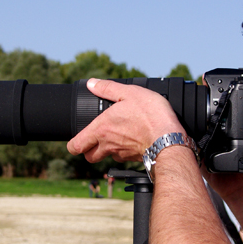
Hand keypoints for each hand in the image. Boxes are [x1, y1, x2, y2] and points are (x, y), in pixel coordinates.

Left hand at [67, 79, 183, 162]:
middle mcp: (108, 145)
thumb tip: (92, 84)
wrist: (169, 138)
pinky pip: (122, 157)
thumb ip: (108, 88)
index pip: (76, 146)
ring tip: (117, 135)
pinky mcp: (133, 159)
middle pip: (89, 156)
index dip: (73, 145)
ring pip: (106, 157)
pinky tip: (132, 139)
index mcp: (101, 129)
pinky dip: (123, 150)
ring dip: (106, 150)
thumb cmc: (150, 115)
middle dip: (88, 150)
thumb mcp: (129, 93)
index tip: (76, 140)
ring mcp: (120, 154)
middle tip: (94, 139)